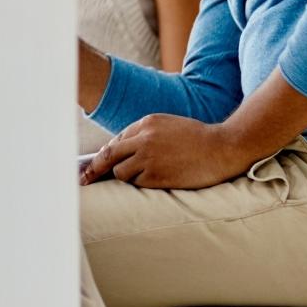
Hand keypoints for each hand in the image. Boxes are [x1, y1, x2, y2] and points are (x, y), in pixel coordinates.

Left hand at [80, 114, 247, 189]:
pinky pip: (137, 183)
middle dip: (95, 169)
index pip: (115, 141)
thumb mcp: (167, 125)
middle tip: (84, 179)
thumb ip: (144, 134)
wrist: (222, 148)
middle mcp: (142, 139)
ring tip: (145, 177)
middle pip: (108, 156)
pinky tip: (156, 180)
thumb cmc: (197, 137)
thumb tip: (119, 149)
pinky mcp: (156, 176)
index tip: (93, 165)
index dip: (104, 155)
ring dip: (126, 177)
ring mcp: (148, 158)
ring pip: (120, 172)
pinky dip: (141, 184)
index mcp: (145, 123)